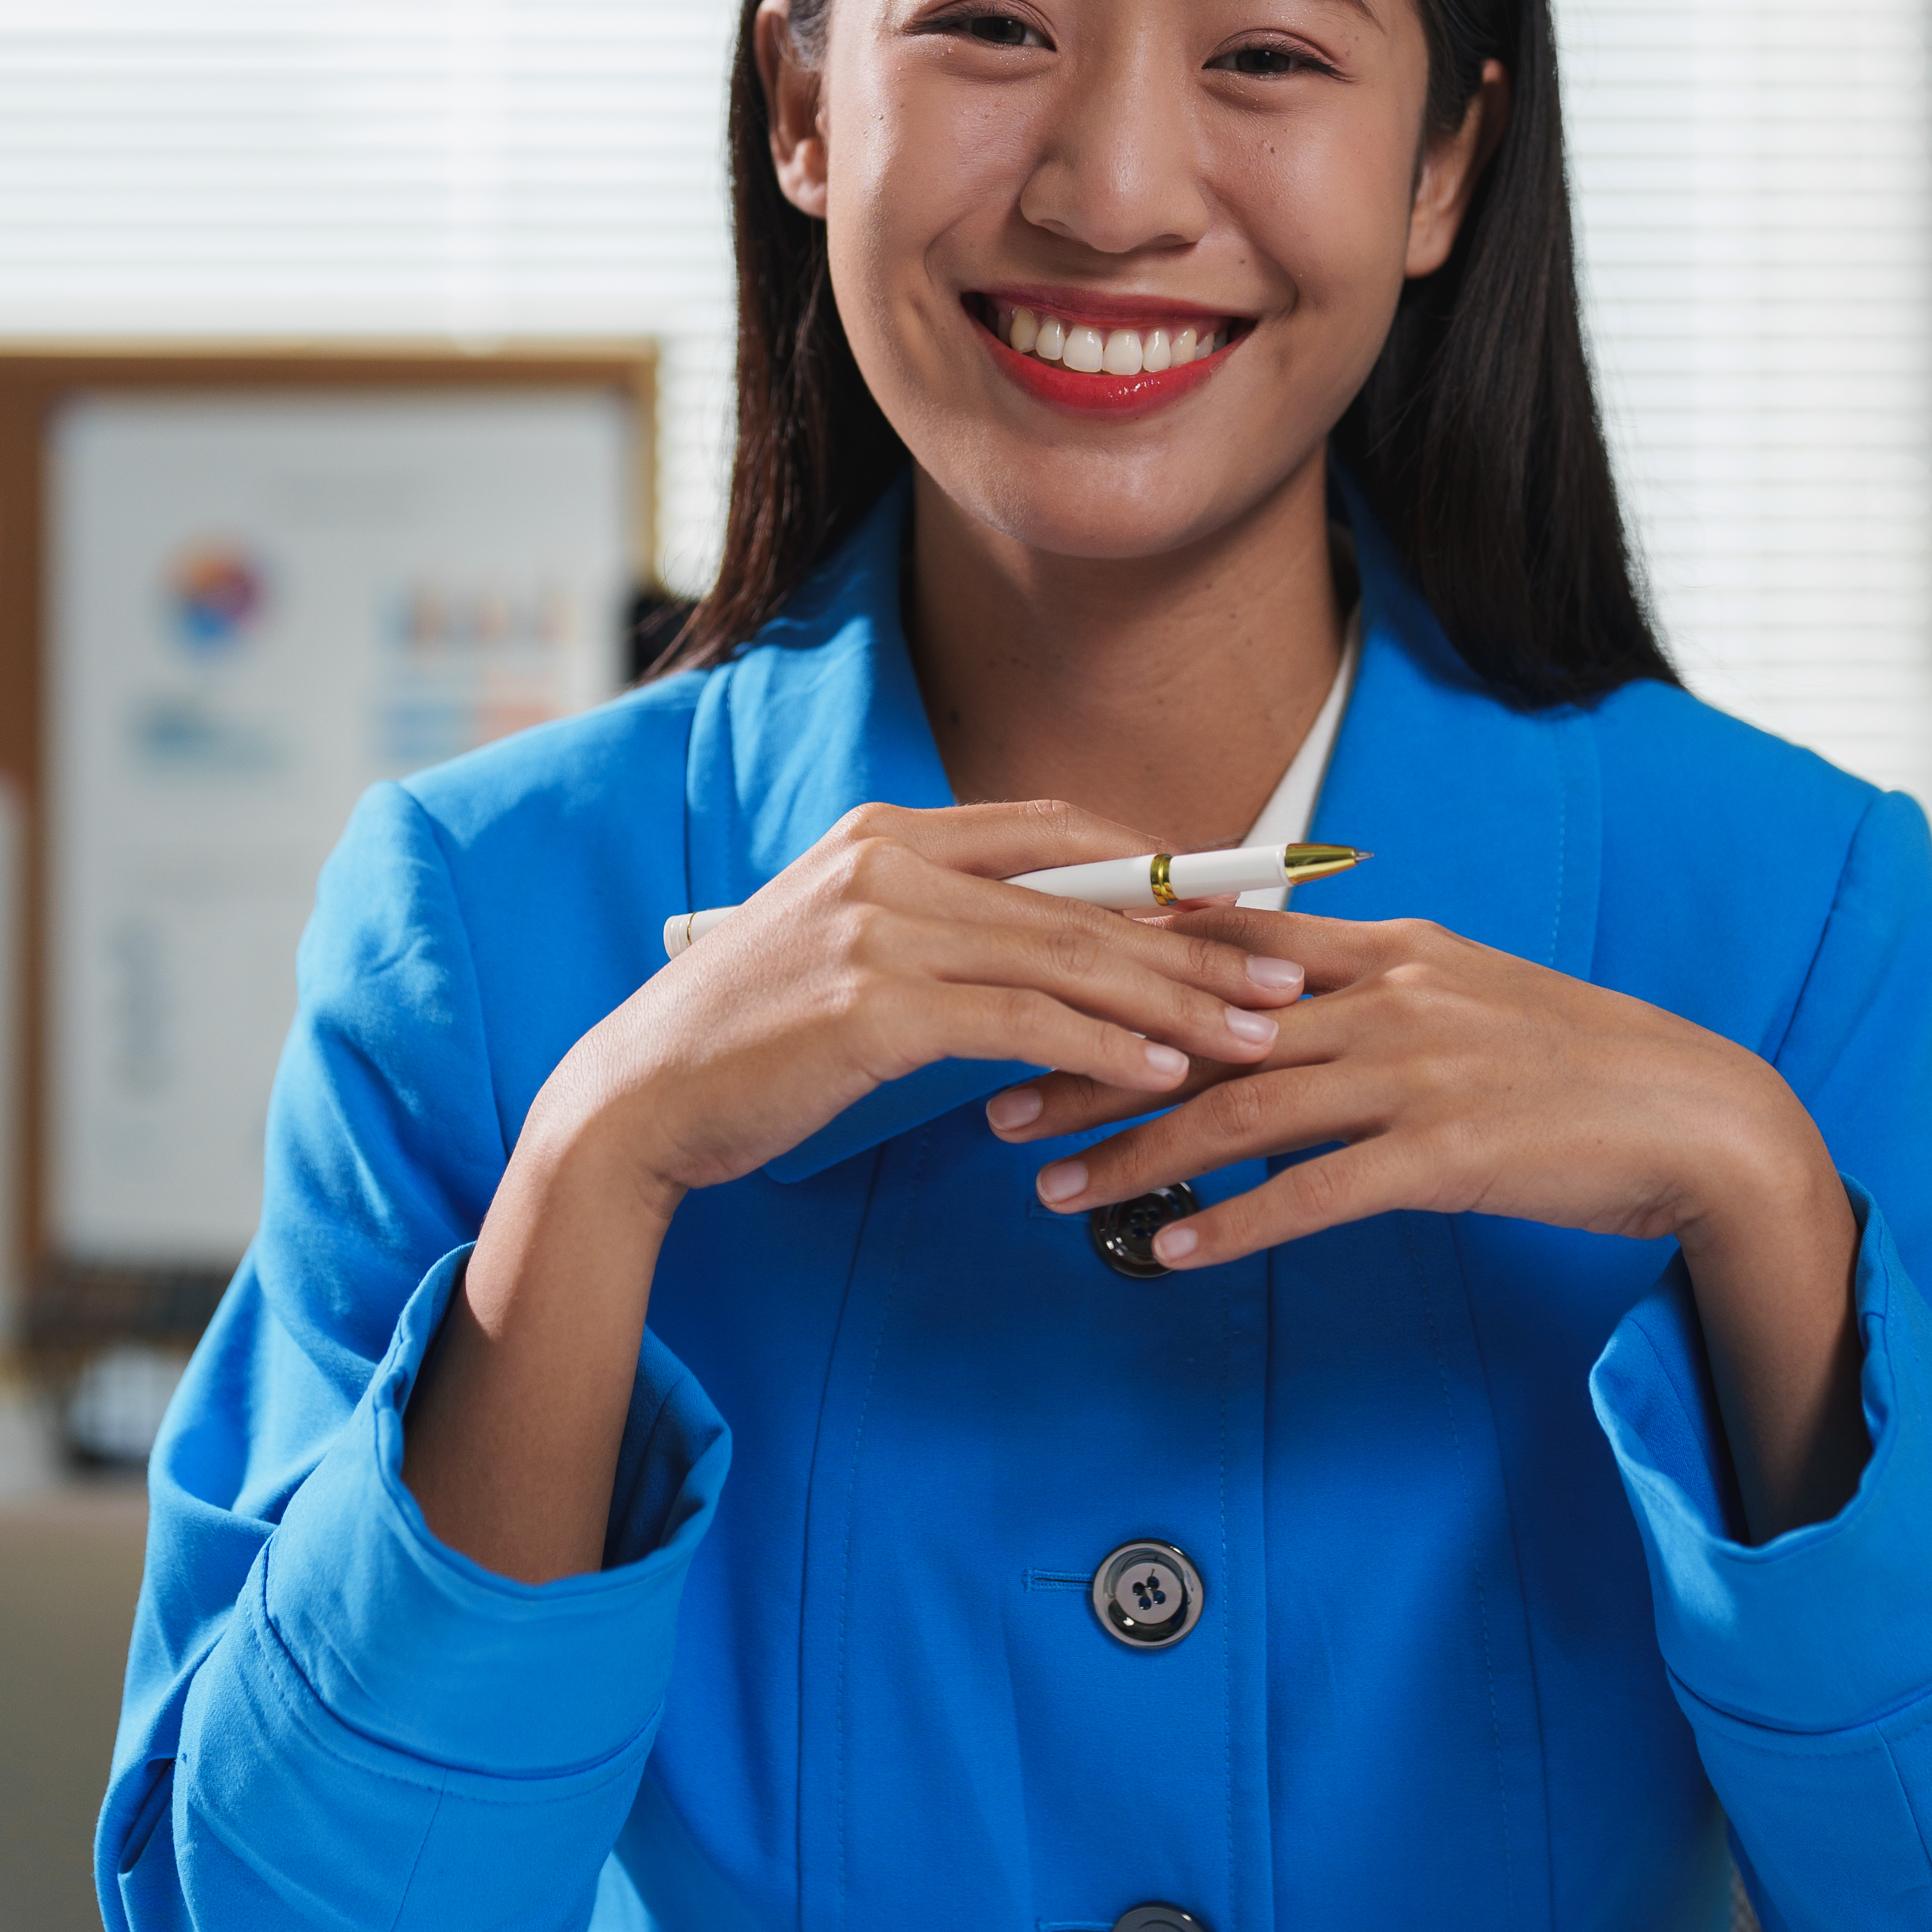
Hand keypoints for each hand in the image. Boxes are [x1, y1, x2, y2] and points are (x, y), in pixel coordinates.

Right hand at [408, 808, 1307, 1582]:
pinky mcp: (875, 1003)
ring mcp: (879, 926)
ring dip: (1178, 1003)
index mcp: (887, 834)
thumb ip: (947, 930)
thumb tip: (1063, 946)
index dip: (1161, 865)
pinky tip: (1166, 1077)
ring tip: (1259, 1034)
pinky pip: (1024, 1023)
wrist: (640, 1101)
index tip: (1245, 899)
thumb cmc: (753, 1038)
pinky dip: (1107, 1050)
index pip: (1059, 831)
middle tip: (1292, 970)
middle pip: (1084, 896)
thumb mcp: (853, 953)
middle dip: (1200, 938)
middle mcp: (888, 861)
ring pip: (1069, 958)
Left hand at [989, 908, 1865, 1541]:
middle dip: (1090, 1069)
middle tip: (996, 1107)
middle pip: (1205, 1031)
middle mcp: (1388, 1000)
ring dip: (1136, 1156)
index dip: (1118, 965)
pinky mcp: (1447, 1157)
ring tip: (1051, 1193)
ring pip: (1242, 1113)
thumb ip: (1357, 983)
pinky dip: (1234, 1226)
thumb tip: (1256, 989)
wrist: (1696, 1117)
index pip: (1223, 944)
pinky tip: (1167, 1254)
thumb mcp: (1459, 993)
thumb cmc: (1571, 1064)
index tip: (1030, 990)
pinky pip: (1316, 1195)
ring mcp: (1417, 1076)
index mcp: (1386, 951)